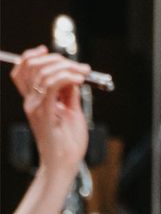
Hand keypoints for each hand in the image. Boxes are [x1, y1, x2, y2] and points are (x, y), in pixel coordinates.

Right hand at [9, 46, 89, 173]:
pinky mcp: (43, 113)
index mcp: (34, 100)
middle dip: (58, 59)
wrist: (65, 163)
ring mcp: (35, 107)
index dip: (31, 56)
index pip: (22, 71)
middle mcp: (30, 101)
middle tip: (81, 67)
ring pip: (43, 73)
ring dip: (67, 67)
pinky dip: (66, 77)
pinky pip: (50, 85)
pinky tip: (80, 79)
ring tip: (84, 73)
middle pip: (33, 66)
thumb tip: (74, 75)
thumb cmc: (68, 141)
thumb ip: (69, 93)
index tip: (47, 51)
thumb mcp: (71, 110)